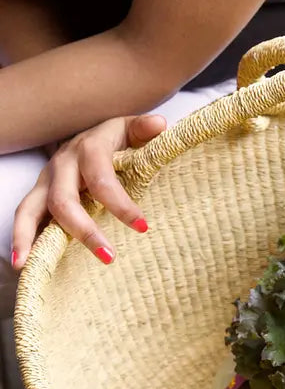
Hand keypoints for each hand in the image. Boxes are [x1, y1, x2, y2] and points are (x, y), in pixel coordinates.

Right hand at [11, 114, 166, 268]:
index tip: (142, 227)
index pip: (101, 180)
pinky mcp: (39, 194)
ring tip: (28, 264)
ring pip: (30, 209)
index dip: (120, 204)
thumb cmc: (116, 137)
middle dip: (84, 231)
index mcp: (88, 149)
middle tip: (109, 257)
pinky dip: (21, 237)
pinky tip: (21, 262)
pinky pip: (25, 216)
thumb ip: (144, 129)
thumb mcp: (131, 130)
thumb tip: (160, 124)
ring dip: (31, 237)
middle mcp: (62, 165)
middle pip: (64, 200)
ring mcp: (46, 180)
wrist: (92, 133)